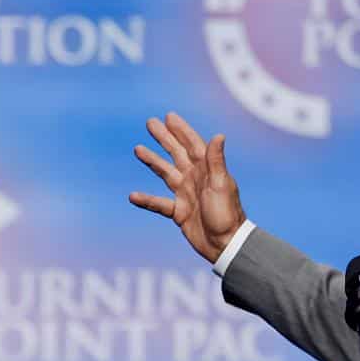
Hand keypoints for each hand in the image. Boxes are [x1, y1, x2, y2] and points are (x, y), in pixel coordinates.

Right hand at [128, 112, 246, 262]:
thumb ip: (216, 161)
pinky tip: (132, 196)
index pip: (192, 144)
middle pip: (176, 153)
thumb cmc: (227, 214)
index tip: (169, 116)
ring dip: (152, 161)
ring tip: (138, 149)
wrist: (225, 244)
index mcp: (207, 169)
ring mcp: (185, 194)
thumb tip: (218, 136)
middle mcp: (195, 178)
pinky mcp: (178, 212)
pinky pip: (158, 203)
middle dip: (164, 138)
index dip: (181, 130)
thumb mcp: (221, 185)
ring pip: (165, 173)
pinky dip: (146, 200)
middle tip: (150, 123)